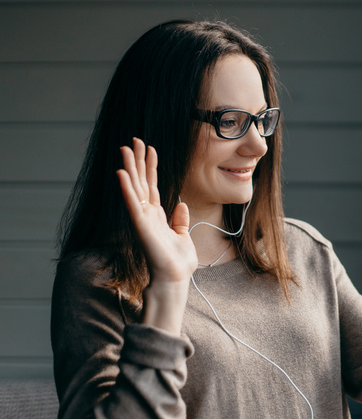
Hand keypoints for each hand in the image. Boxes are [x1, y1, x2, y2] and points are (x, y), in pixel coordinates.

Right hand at [116, 138, 197, 332]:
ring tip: (126, 148)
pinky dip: (126, 188)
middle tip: (134, 140)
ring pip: (134, 187)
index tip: (149, 148)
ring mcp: (142, 218)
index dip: (151, 166)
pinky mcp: (141, 225)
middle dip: (138, 160)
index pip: (152, 185)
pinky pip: (132, 203)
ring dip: (129, 167)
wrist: (175, 278)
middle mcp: (147, 214)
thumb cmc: (178, 262)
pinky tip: (121, 173)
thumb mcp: (183, 236)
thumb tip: (181, 205)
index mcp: (157, 215)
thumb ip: (180, 220)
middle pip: (141, 181)